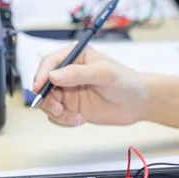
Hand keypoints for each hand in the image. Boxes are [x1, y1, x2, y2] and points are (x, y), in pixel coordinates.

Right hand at [32, 47, 147, 126]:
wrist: (139, 103)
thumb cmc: (126, 82)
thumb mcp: (104, 74)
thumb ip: (78, 73)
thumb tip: (52, 75)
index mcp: (75, 57)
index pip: (49, 62)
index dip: (40, 74)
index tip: (39, 88)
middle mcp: (68, 73)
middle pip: (43, 84)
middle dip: (47, 99)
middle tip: (58, 110)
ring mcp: (68, 91)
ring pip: (47, 102)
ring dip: (56, 113)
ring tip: (75, 119)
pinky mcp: (71, 108)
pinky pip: (56, 115)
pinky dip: (63, 120)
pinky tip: (80, 121)